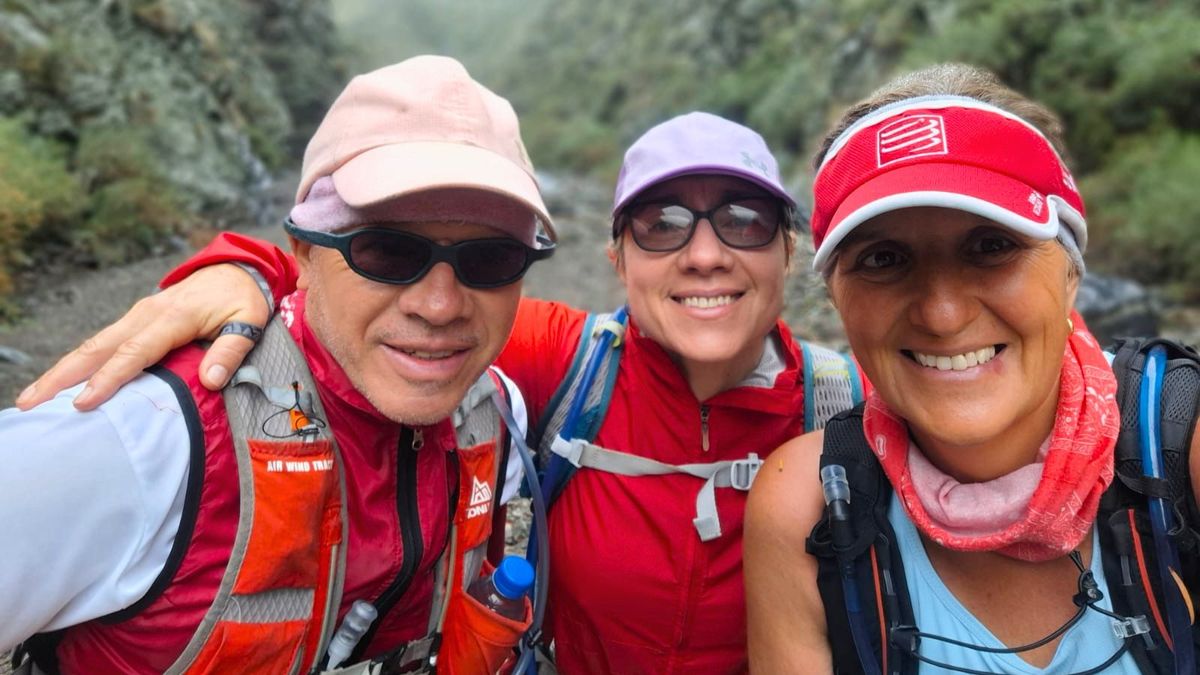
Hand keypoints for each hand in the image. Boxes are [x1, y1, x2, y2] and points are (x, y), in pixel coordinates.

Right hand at [15, 264, 270, 410]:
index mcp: (173, 317)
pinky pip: (103, 343)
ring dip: (61, 370)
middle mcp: (146, 314)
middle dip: (63, 375)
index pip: (135, 352)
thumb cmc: (243, 298)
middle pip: (98, 347)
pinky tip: (62, 382)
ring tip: (32, 397)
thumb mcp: (250, 321)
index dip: (109, 378)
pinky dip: (79, 362)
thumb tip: (211, 380)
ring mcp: (137, 316)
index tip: (84, 402)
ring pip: (93, 344)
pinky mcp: (135, 320)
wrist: (236, 268)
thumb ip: (232, 350)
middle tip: (31, 402)